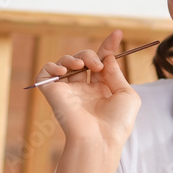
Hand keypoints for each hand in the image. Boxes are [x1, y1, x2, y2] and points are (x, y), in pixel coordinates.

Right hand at [35, 31, 141, 146]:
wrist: (100, 139)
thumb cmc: (117, 123)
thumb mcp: (127, 95)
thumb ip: (117, 74)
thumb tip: (108, 57)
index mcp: (102, 90)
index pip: (102, 62)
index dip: (108, 46)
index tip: (118, 33)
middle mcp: (85, 90)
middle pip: (83, 59)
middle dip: (91, 54)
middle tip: (97, 65)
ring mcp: (68, 91)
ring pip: (65, 63)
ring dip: (74, 58)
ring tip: (82, 66)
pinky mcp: (53, 94)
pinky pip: (45, 73)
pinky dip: (52, 66)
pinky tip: (63, 71)